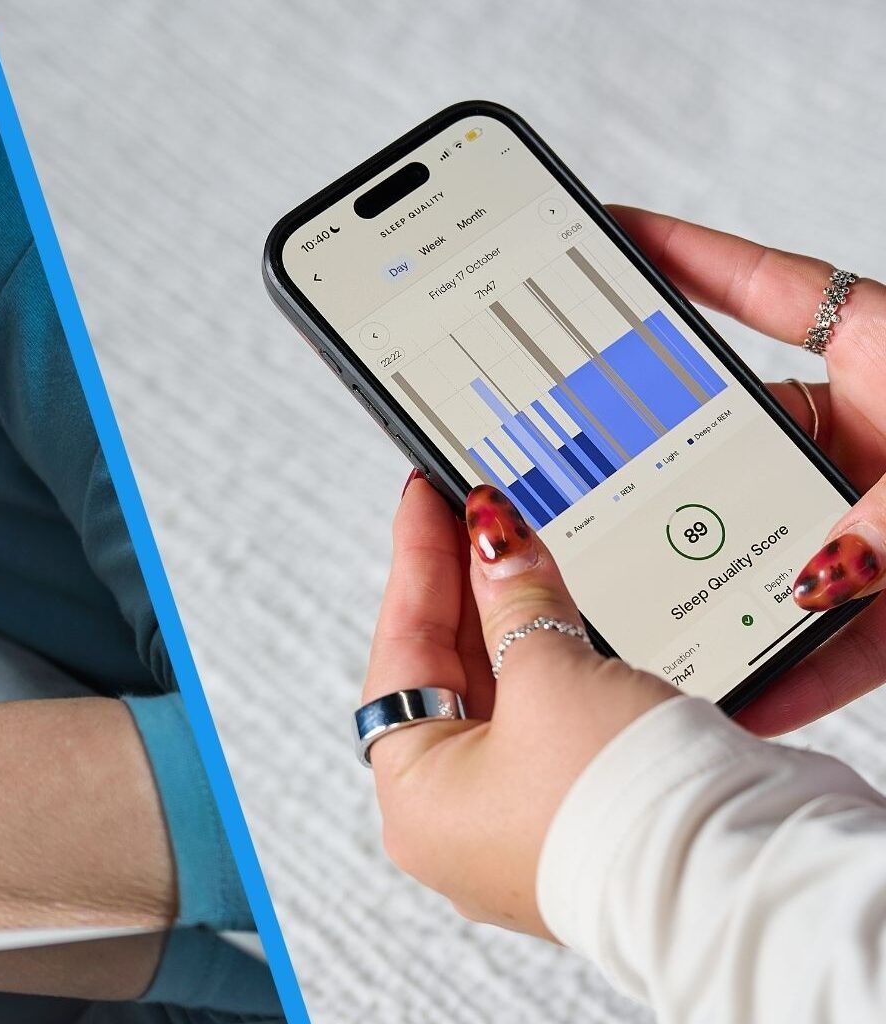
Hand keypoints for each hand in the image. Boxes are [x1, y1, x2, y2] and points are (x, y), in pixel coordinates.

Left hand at [365, 477, 676, 935]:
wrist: (730, 879)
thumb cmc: (620, 803)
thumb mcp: (550, 676)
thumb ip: (517, 600)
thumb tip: (497, 544)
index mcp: (413, 800)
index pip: (400, 652)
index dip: (417, 564)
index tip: (426, 501)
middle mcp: (453, 824)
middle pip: (447, 676)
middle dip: (467, 589)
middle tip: (478, 513)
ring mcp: (515, 828)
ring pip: (501, 700)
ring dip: (512, 623)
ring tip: (520, 546)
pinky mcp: (578, 823)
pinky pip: (548, 727)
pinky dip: (552, 667)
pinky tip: (562, 612)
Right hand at [610, 206, 885, 734]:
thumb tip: (814, 579)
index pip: (761, 288)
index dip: (680, 255)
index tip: (609, 234)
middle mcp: (874, 428)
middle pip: (741, 432)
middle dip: (667, 459)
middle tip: (585, 469)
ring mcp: (883, 510)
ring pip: (776, 539)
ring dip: (722, 580)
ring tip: (648, 601)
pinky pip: (837, 637)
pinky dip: (795, 671)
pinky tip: (746, 693)